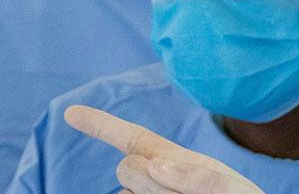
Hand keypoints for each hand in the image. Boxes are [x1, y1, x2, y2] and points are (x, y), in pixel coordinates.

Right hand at [65, 105, 265, 193]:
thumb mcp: (229, 186)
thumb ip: (195, 174)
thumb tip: (154, 163)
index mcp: (174, 159)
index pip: (132, 137)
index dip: (100, 124)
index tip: (69, 112)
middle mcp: (156, 178)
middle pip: (126, 168)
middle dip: (147, 179)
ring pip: (127, 193)